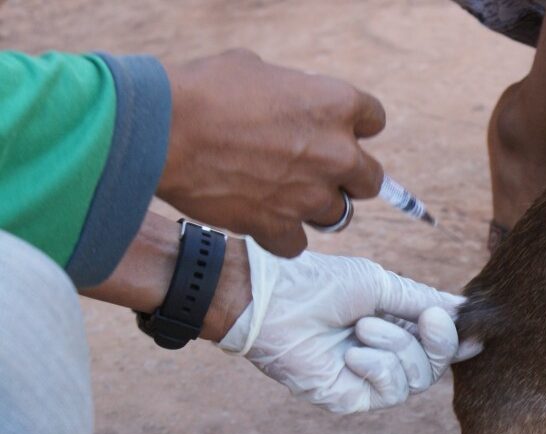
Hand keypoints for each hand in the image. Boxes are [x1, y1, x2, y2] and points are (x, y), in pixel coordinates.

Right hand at [159, 49, 385, 256]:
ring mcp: (311, 195)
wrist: (164, 130)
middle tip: (317, 169)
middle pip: (371, 178)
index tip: (334, 129)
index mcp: (337, 104)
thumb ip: (293, 94)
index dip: (354, 126)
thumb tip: (291, 106)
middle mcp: (336, 153)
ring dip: (316, 206)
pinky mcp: (279, 226)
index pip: (375, 120)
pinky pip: (298, 244)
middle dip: (348, 175)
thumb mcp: (259, 71)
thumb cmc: (206, 90)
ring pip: (338, 215)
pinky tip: (263, 218)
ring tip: (285, 194)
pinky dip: (282, 235)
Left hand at [218, 238, 481, 413]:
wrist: (275, 302)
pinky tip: (353, 352)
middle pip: (436, 364)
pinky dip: (379, 367)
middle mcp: (385, 353)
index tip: (477, 330)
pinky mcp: (353, 399)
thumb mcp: (382, 283)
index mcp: (393, 324)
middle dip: (439, 341)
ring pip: (418, 378)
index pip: (437, 341)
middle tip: (429, 319)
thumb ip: (423, 300)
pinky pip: (391, 392)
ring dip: (397, 347)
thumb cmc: (322, 285)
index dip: (457, 338)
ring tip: (363, 327)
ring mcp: (369, 378)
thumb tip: (463, 309)